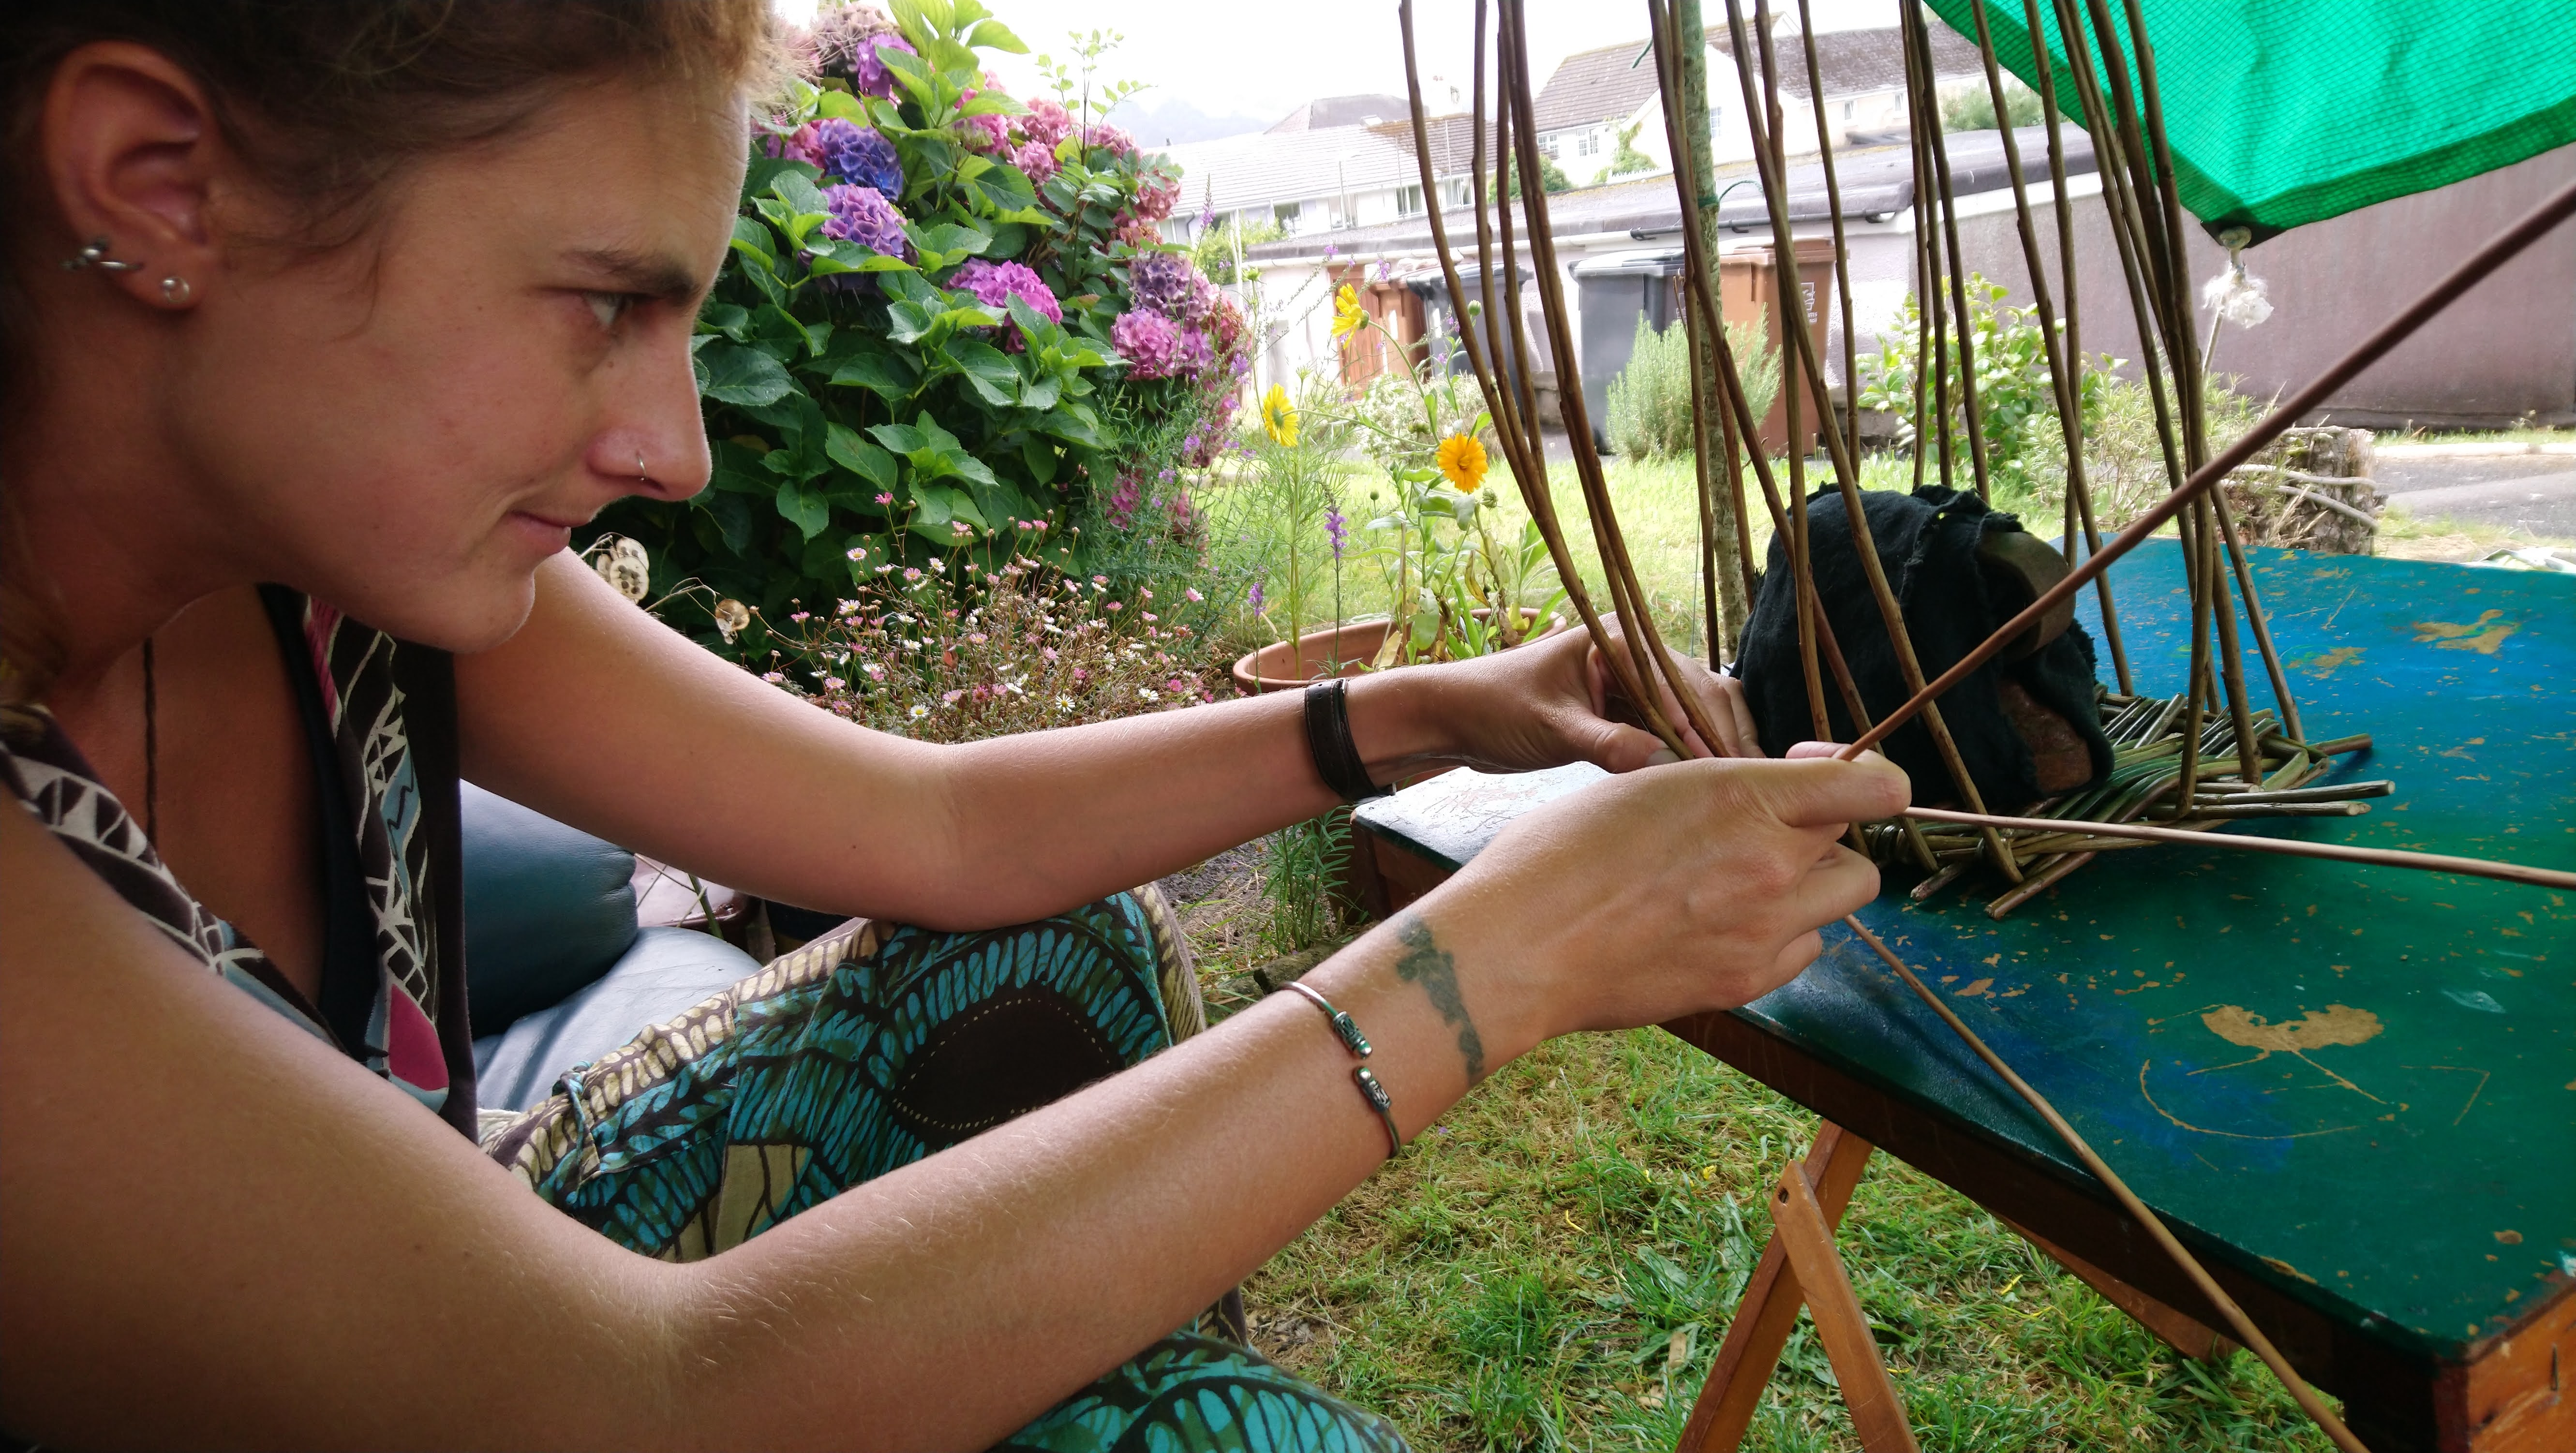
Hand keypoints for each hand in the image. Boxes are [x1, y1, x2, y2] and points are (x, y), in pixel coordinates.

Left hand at [1351, 614, 1759, 780]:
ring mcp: (1632, 685)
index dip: (1706, 727)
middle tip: (1752, 781)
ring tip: (1740, 787)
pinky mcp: (1625, 713)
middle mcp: (1634, 657)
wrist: (1455, 718)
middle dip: (1724, 735)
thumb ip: (1604, 743)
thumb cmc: (1493, 708)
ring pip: (1693, 714)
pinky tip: (1708, 785)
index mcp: (1618, 642)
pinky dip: (1690, 755)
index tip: (1727, 768)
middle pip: (1700, 694)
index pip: (1680, 684)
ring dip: (1713, 746)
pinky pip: (1671, 732)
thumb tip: (1658, 762)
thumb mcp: (1550, 728)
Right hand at [1420, 747, 1909, 1052]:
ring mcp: (1764, 931)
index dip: (1860, 775)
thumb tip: (1761, 798)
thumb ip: (1721, 789)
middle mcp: (1772, 865)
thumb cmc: (1558, 852)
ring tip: (1744, 883)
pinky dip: (1781, 935)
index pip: (1876, 788)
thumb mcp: (1645, 785)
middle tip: (1767, 833)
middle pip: (1856, 847)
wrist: (1519, 945)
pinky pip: (1803, 950)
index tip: (1811, 774)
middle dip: (1823, 834)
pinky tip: (1725, 925)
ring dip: (1809, 886)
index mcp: (1745, 798)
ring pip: (1841, 902)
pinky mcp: (1744, 982)